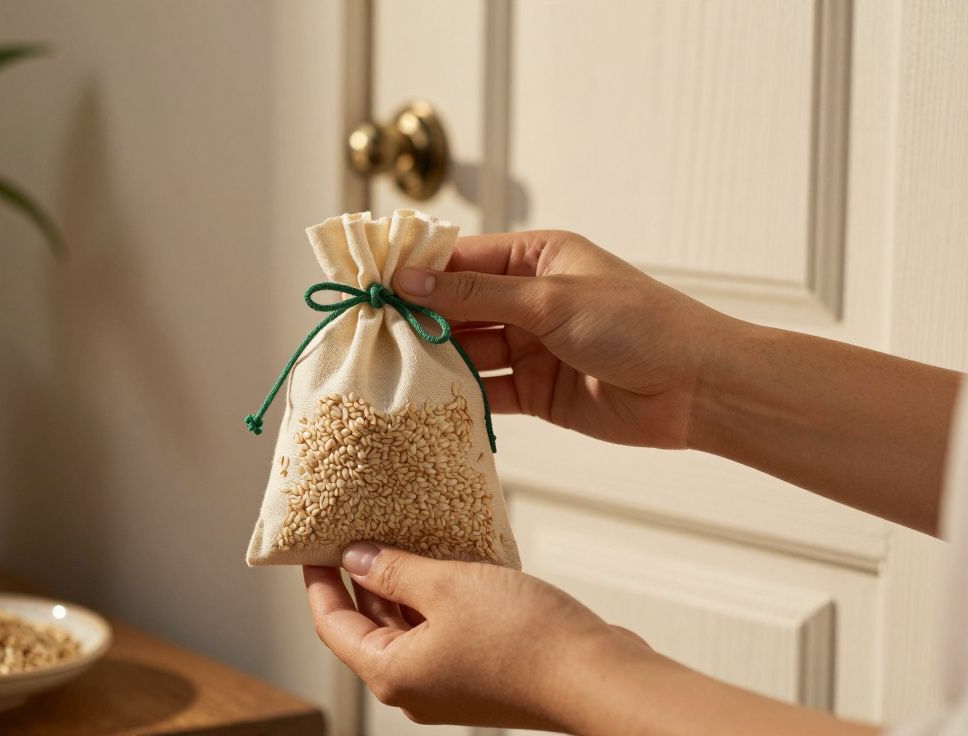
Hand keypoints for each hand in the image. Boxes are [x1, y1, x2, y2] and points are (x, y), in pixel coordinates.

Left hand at [303, 542, 649, 730]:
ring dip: (401, 584)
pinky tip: (443, 560)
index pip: (333, 624)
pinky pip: (442, 630)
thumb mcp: (446, 586)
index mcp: (392, 673)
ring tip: (396, 534)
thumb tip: (356, 558)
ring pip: (407, 626)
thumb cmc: (524, 639)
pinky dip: (435, 597)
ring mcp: (449, 681)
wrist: (596, 675)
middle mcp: (415, 685)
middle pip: (368, 626)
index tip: (311, 545)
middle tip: (352, 529)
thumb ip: (395, 569)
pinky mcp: (480, 671)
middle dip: (360, 577)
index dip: (319, 582)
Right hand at [393, 230, 735, 448]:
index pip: (462, 258)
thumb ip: (476, 294)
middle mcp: (530, 299)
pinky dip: (458, 397)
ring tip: (388, 369)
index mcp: (538, 258)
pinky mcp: (535, 392)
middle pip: (458, 306)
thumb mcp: (551, 299)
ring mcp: (531, 347)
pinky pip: (485, 391)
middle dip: (418, 318)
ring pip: (467, 351)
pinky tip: (425, 402)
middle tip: (369, 331)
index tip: (371, 283)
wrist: (696, 390)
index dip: (416, 270)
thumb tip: (409, 278)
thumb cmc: (639, 325)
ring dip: (434, 360)